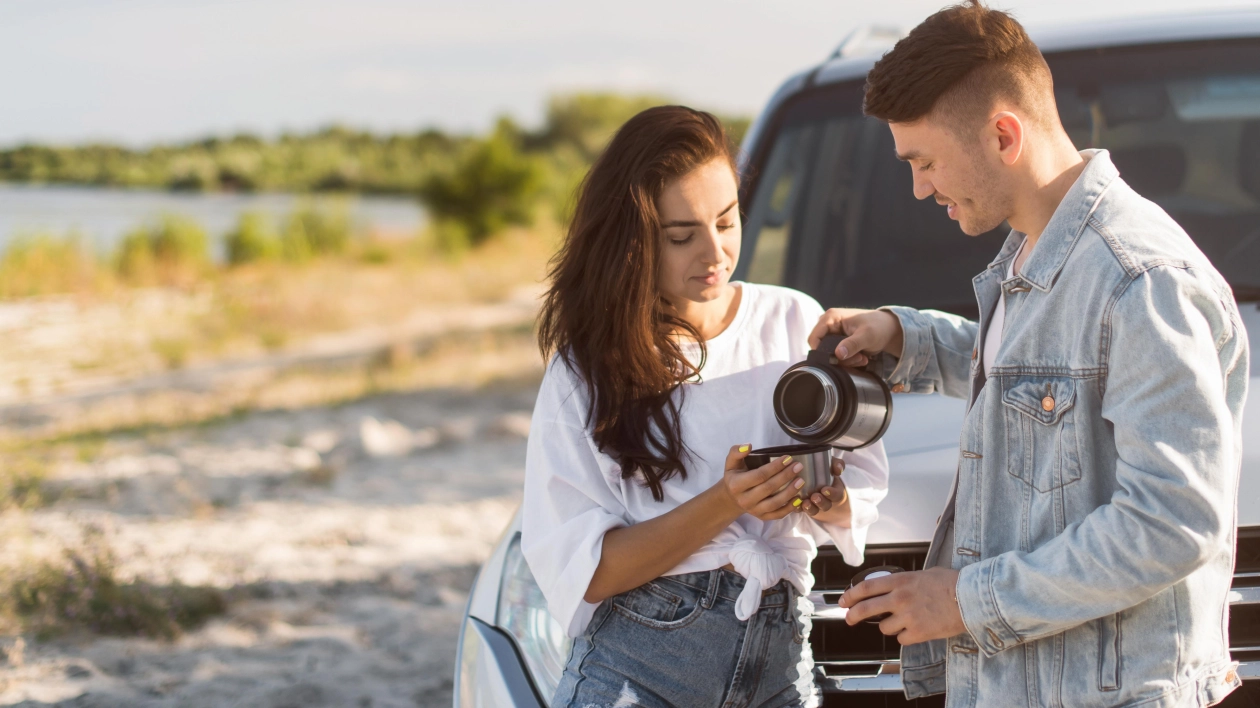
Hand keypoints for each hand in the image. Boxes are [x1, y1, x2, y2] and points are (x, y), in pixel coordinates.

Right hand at [719, 445, 804, 520]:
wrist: (732, 498)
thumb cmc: (735, 476)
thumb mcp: (731, 463)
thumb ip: (736, 452)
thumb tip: (749, 446)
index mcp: (736, 485)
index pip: (759, 475)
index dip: (775, 467)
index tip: (788, 458)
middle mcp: (744, 500)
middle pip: (768, 488)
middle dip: (785, 476)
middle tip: (798, 466)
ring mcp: (754, 510)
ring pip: (775, 503)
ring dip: (790, 492)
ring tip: (801, 480)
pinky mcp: (762, 517)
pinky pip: (777, 515)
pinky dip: (789, 508)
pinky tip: (799, 499)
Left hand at [801, 457, 846, 517]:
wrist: (816, 481)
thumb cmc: (825, 472)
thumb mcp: (831, 466)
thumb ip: (837, 464)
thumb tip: (838, 469)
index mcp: (834, 492)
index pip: (836, 495)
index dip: (832, 493)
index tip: (825, 489)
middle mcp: (825, 501)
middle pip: (825, 505)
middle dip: (820, 502)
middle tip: (814, 497)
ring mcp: (814, 505)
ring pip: (814, 510)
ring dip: (810, 508)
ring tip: (805, 503)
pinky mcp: (802, 506)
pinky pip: (800, 510)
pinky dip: (797, 508)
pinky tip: (794, 505)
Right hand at [808, 308, 904, 367]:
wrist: (889, 329)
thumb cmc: (879, 327)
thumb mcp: (867, 336)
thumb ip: (852, 344)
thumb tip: (837, 354)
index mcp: (831, 317)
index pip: (814, 338)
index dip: (821, 352)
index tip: (838, 360)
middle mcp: (828, 324)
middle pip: (822, 348)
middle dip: (838, 358)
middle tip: (857, 359)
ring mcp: (833, 333)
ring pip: (829, 354)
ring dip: (845, 360)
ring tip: (861, 358)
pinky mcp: (838, 341)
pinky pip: (837, 355)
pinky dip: (848, 360)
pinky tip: (860, 358)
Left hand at [840, 567, 966, 644]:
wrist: (970, 598)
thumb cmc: (952, 584)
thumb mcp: (924, 574)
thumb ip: (906, 581)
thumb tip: (896, 586)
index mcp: (900, 581)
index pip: (866, 587)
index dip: (851, 595)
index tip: (844, 600)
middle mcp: (900, 598)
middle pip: (866, 608)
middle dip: (853, 614)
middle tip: (848, 618)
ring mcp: (908, 616)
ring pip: (884, 627)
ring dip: (888, 626)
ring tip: (901, 622)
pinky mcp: (918, 633)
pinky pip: (901, 639)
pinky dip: (905, 637)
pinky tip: (915, 630)